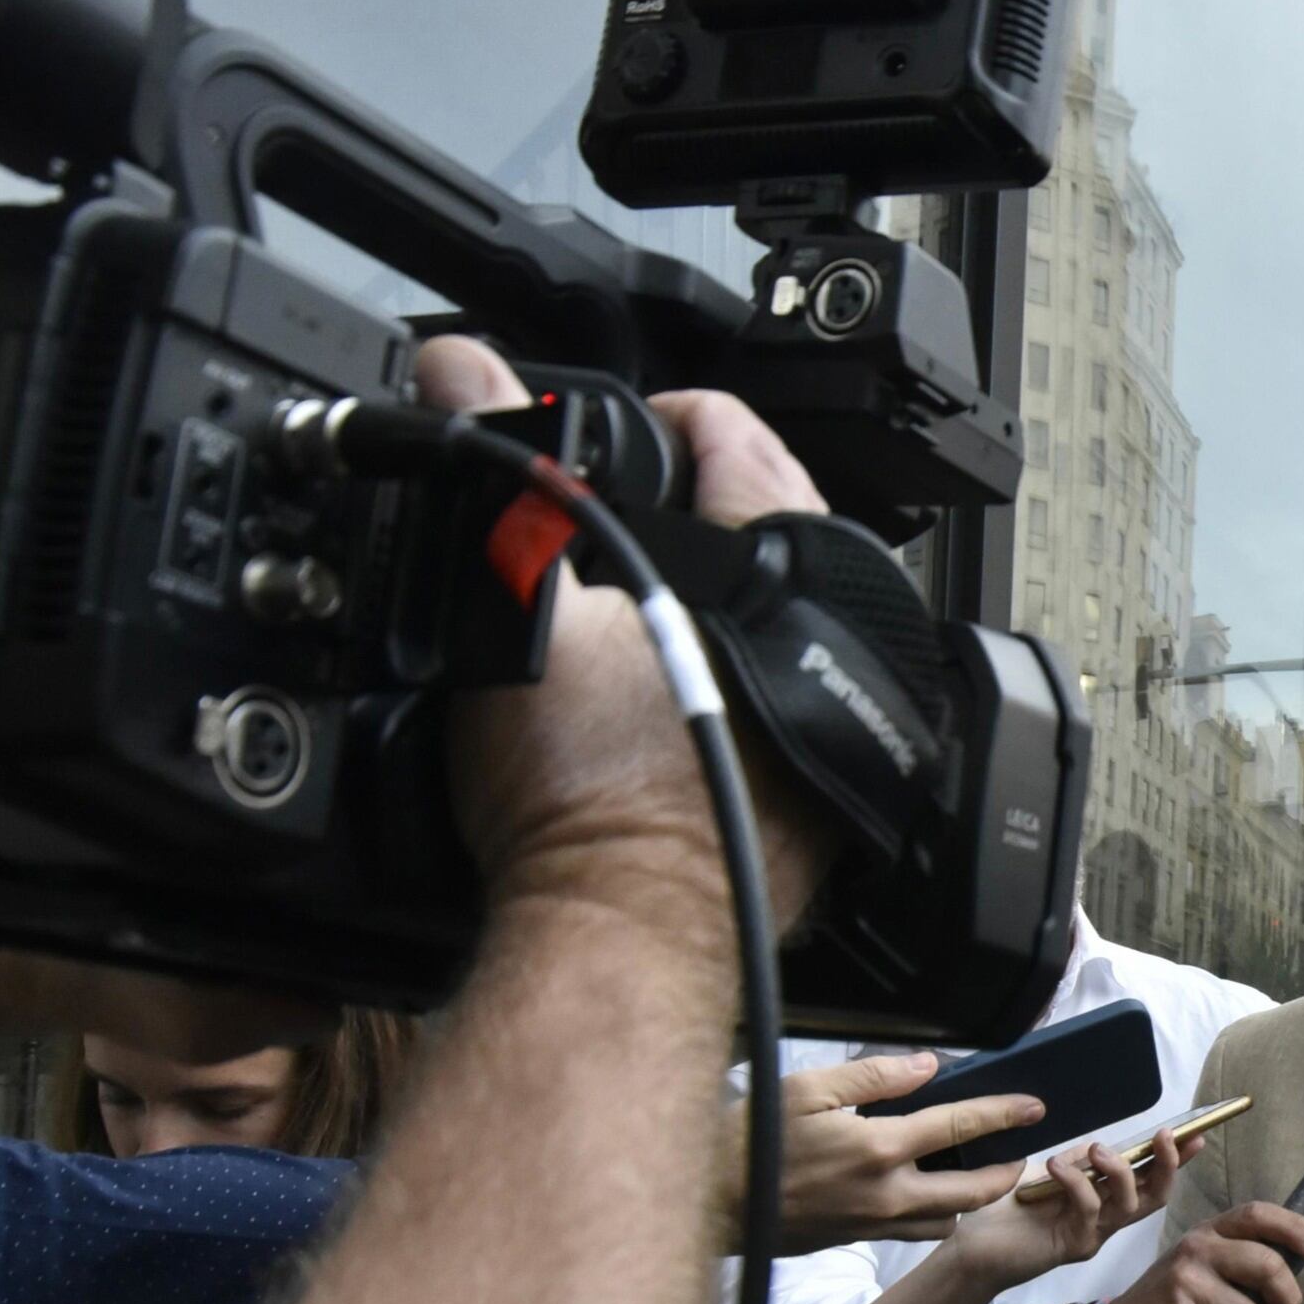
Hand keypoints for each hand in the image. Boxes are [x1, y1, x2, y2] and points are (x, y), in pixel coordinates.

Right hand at [412, 338, 836, 919]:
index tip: (632, 428)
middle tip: (634, 505)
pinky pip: (787, 696)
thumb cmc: (588, 791)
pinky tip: (681, 689)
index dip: (674, 417)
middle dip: (709, 503)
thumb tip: (460, 370)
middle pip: (780, 526)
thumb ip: (501, 474)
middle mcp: (841, 639)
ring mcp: (843, 719)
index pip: (743, 441)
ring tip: (653, 592)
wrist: (622, 933)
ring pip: (791, 615)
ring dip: (728, 593)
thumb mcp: (522, 602)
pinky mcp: (828, 790)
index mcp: (784, 569)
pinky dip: (740, 676)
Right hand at [769, 1051, 1048, 1252]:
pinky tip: (929, 1191)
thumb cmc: (753, 1137)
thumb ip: (874, 1076)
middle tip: (1020, 1152)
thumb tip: (928, 1067)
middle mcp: (886, 1193)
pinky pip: (915, 1231)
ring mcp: (874, 1223)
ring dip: (971, 1199)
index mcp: (878, 1148)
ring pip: (948, 1219)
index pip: (959, 1128)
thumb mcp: (808, 1088)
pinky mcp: (857, 1239)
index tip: (1035, 1107)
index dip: (1002, 1115)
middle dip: (1006, 1172)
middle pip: (973, 1191)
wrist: (715, 1200)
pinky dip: (935, 1213)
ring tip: (979, 1172)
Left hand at [942, 1121, 1185, 1299]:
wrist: (973, 1246)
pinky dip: (1078, 1183)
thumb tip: (1104, 1147)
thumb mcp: (1048, 1175)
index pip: (1149, 1179)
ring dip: (1120, 1173)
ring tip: (1098, 1150)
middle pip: (1154, 1197)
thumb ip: (1079, 1163)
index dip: (1175, 1160)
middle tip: (1165, 1137)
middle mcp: (1106, 1221)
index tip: (1196, 1135)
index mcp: (1104, 1200)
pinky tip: (1057, 1166)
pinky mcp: (1073, 1246)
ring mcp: (1093, 1235)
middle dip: (1167, 1166)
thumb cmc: (1008, 1210)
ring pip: (1128, 1206)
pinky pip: (1089, 1211)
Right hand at [1085, 1198, 1303, 1303]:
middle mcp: (1196, 1251)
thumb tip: (1296, 1272)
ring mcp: (1184, 1285)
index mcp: (1208, 1233)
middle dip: (1286, 1303)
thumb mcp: (1201, 1268)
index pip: (1258, 1215)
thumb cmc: (1171, 1303)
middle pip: (1268, 1267)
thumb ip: (1240, 1262)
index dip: (1295, 1228)